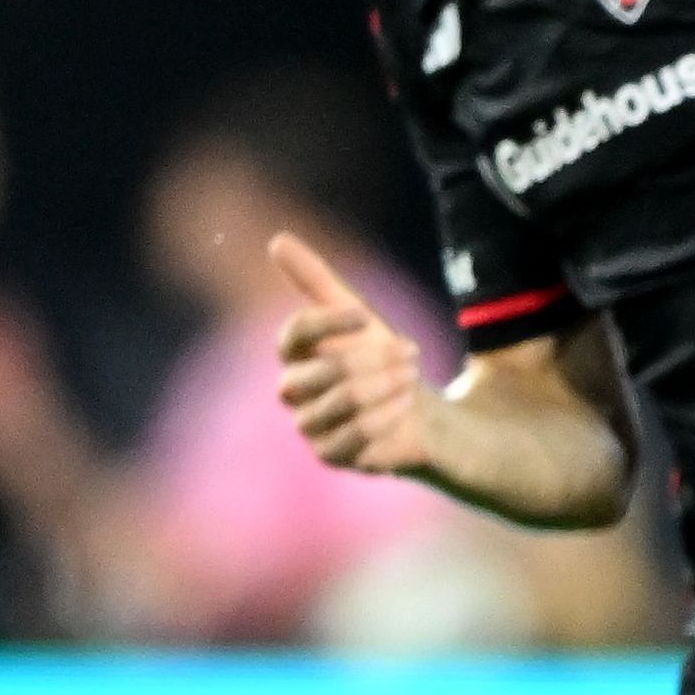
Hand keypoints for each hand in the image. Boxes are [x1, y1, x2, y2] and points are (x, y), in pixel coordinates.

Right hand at [271, 235, 438, 478]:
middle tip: (411, 353)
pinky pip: (354, 436)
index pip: (294, 333)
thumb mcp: (356, 316)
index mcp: (294, 355)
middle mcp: (294, 391)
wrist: (416, 411)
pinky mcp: (332, 455)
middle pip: (326, 370)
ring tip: (412, 378)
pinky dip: (386, 417)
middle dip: (377, 359)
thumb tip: (277, 239)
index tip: (364, 316)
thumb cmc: (381, 359)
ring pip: (344, 402)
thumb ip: (316, 281)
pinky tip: (406, 405)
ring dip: (388, 386)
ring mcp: (310, 425)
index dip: (329, 322)